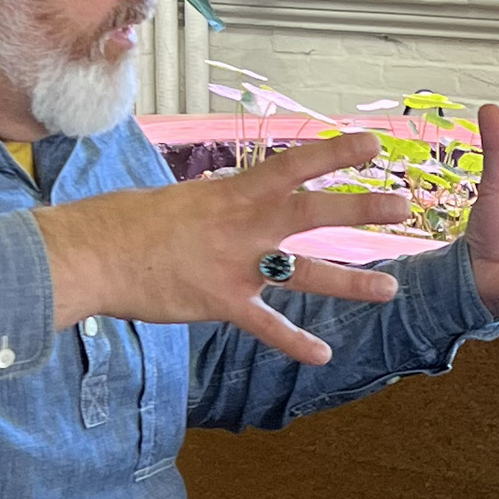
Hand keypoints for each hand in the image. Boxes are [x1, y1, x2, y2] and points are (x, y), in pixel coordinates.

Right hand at [33, 132, 410, 366]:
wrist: (94, 253)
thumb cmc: (128, 222)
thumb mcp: (181, 199)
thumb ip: (216, 202)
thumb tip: (227, 196)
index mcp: (234, 192)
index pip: (294, 164)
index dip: (336, 152)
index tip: (374, 143)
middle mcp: (244, 225)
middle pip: (315, 212)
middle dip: (362, 208)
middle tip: (404, 206)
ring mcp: (237, 265)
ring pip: (307, 272)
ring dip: (351, 280)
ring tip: (390, 288)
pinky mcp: (222, 302)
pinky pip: (268, 325)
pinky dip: (296, 341)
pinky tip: (323, 354)